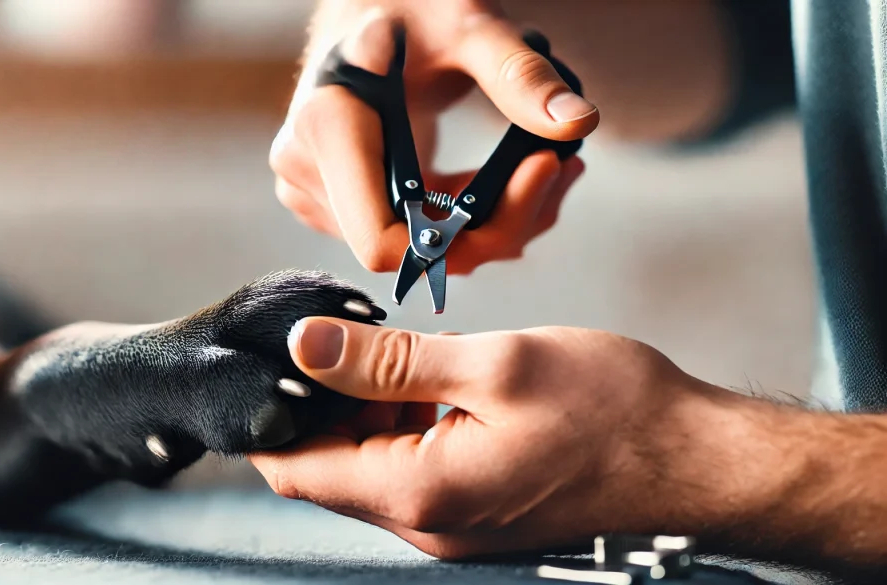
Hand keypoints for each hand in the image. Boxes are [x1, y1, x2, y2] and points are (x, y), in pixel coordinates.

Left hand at [250, 318, 790, 559]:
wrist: (693, 460)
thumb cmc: (611, 410)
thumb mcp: (492, 365)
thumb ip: (387, 361)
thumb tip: (304, 346)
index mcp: (418, 493)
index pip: (295, 468)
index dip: (273, 411)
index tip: (278, 352)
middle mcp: (425, 523)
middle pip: (329, 464)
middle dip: (324, 399)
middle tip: (352, 332)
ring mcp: (451, 522)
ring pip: (368, 461)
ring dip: (369, 404)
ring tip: (406, 349)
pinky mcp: (475, 507)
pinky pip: (410, 464)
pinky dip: (405, 418)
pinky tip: (437, 376)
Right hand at [270, 2, 597, 274]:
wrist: (372, 5)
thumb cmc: (411, 2)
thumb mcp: (468, 25)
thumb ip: (518, 74)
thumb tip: (576, 122)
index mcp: (326, 127)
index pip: (385, 242)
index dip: (465, 234)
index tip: (534, 173)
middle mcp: (308, 171)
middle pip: (417, 251)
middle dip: (498, 223)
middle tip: (563, 167)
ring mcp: (319, 192)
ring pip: (424, 251)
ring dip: (495, 222)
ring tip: (550, 164)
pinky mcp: (339, 202)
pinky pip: (416, 235)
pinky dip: (472, 217)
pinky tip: (514, 176)